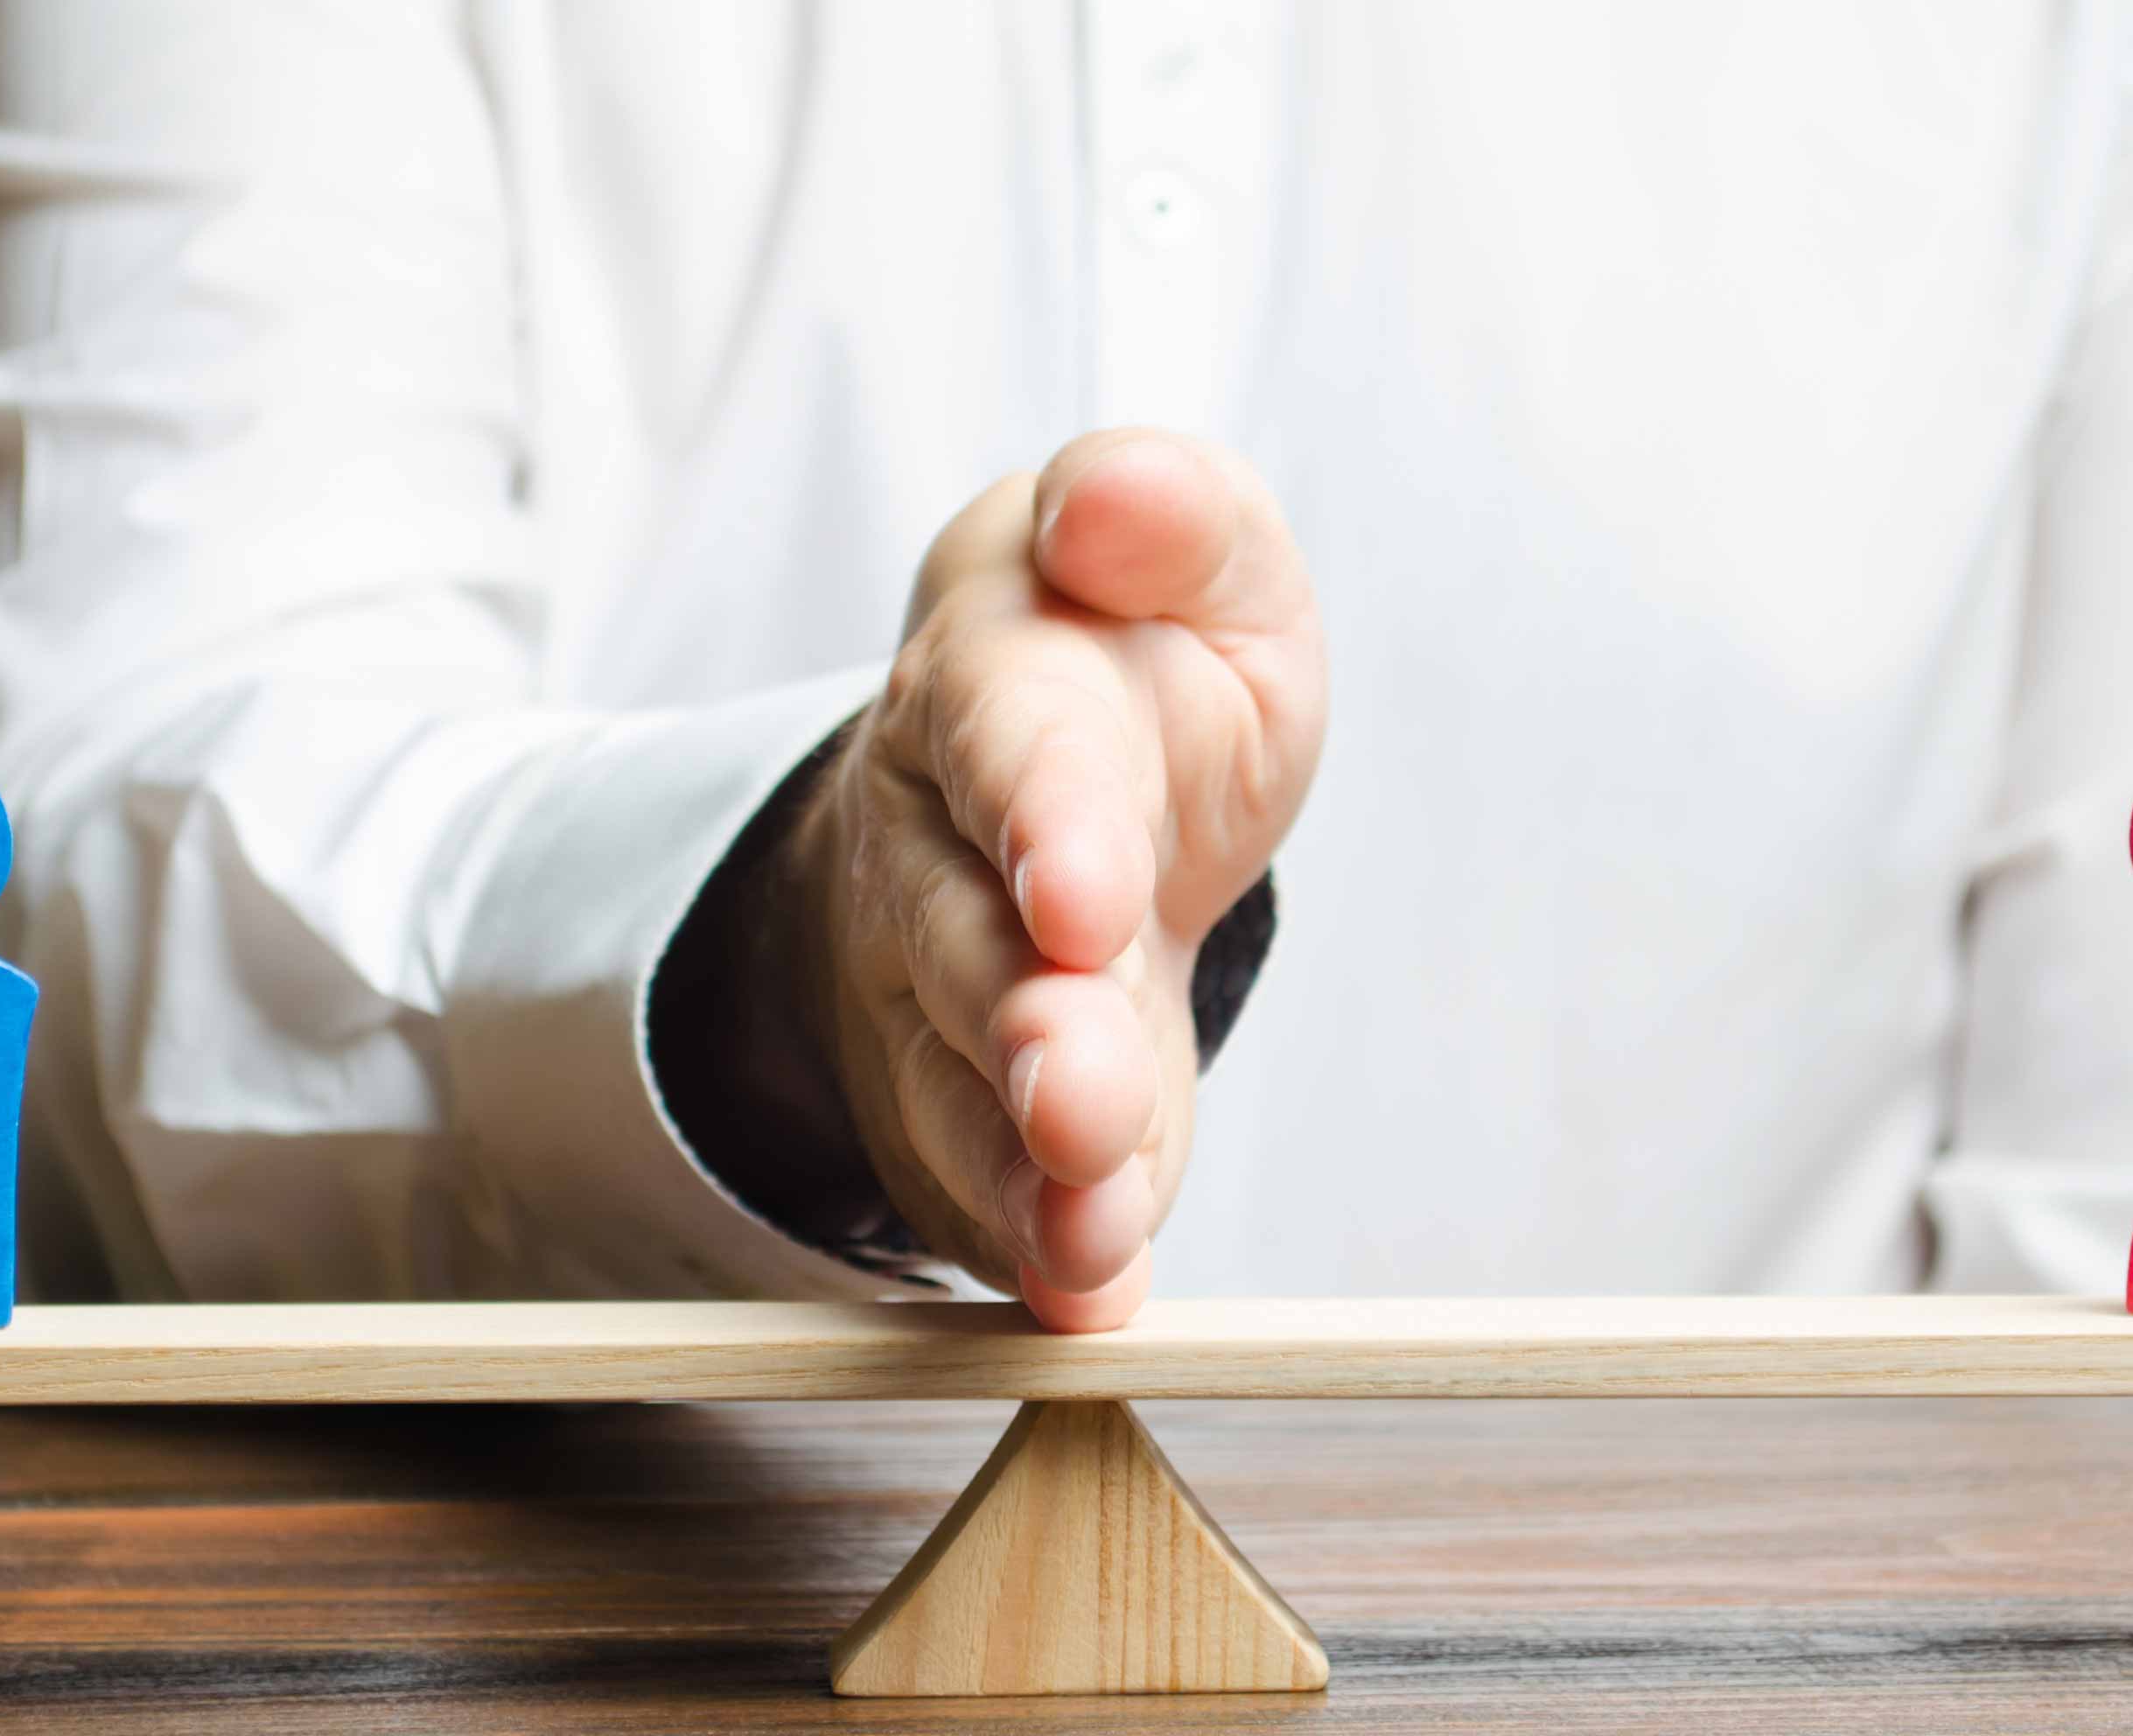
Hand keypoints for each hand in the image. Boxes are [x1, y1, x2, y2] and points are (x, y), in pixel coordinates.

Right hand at [778, 430, 1325, 1328]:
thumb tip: (1116, 501)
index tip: (1081, 893)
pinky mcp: (981, 1114)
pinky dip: (1040, 1250)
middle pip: (970, 943)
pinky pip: (994, 1191)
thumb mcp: (1188, 558)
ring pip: (968, 1084)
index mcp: (999, 678)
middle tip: (1079, 1101)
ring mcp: (946, 994)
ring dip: (1030, 1164)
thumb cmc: (1138, 665)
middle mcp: (945, 846)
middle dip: (1027, 1027)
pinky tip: (1089, 1291)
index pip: (1013, 740)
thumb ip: (1169, 518)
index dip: (1044, 820)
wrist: (1048, 796)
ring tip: (1094, 1224)